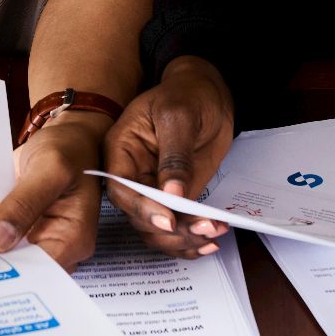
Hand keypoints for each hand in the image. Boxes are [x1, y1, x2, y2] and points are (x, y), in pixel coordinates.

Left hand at [0, 112, 106, 271]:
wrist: (67, 133)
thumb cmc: (69, 148)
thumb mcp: (49, 169)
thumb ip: (24, 203)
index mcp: (72, 237)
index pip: (38, 272)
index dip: (7, 274)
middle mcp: (56, 244)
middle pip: (20, 267)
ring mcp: (37, 235)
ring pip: (6, 254)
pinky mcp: (21, 225)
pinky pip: (0, 235)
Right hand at [102, 56, 234, 258]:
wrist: (208, 94)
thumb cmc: (187, 94)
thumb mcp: (179, 116)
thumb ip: (175, 156)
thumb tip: (173, 194)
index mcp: (121, 150)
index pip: (121, 188)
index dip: (142, 208)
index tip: (169, 221)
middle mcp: (132, 174)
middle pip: (138, 216)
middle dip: (171, 229)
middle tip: (205, 227)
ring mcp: (153, 188)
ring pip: (156, 229)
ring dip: (184, 239)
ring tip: (214, 232)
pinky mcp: (175, 197)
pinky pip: (176, 226)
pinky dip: (191, 239)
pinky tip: (211, 241)